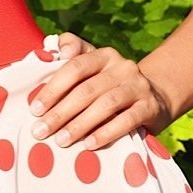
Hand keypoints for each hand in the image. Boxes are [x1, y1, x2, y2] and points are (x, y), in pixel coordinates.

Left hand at [29, 33, 170, 151]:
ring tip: (61, 141)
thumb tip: (46, 48)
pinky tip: (89, 145)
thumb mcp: (93, 70)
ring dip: (80, 125)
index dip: (53, 88)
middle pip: (86, 89)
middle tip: (40, 131)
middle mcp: (121, 67)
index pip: (74, 67)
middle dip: (60, 112)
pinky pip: (127, 120)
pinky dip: (106, 133)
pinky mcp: (150, 107)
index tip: (35, 109)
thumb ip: (70, 58)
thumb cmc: (110, 86)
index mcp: (103, 56)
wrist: (157, 98)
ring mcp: (138, 86)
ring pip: (105, 104)